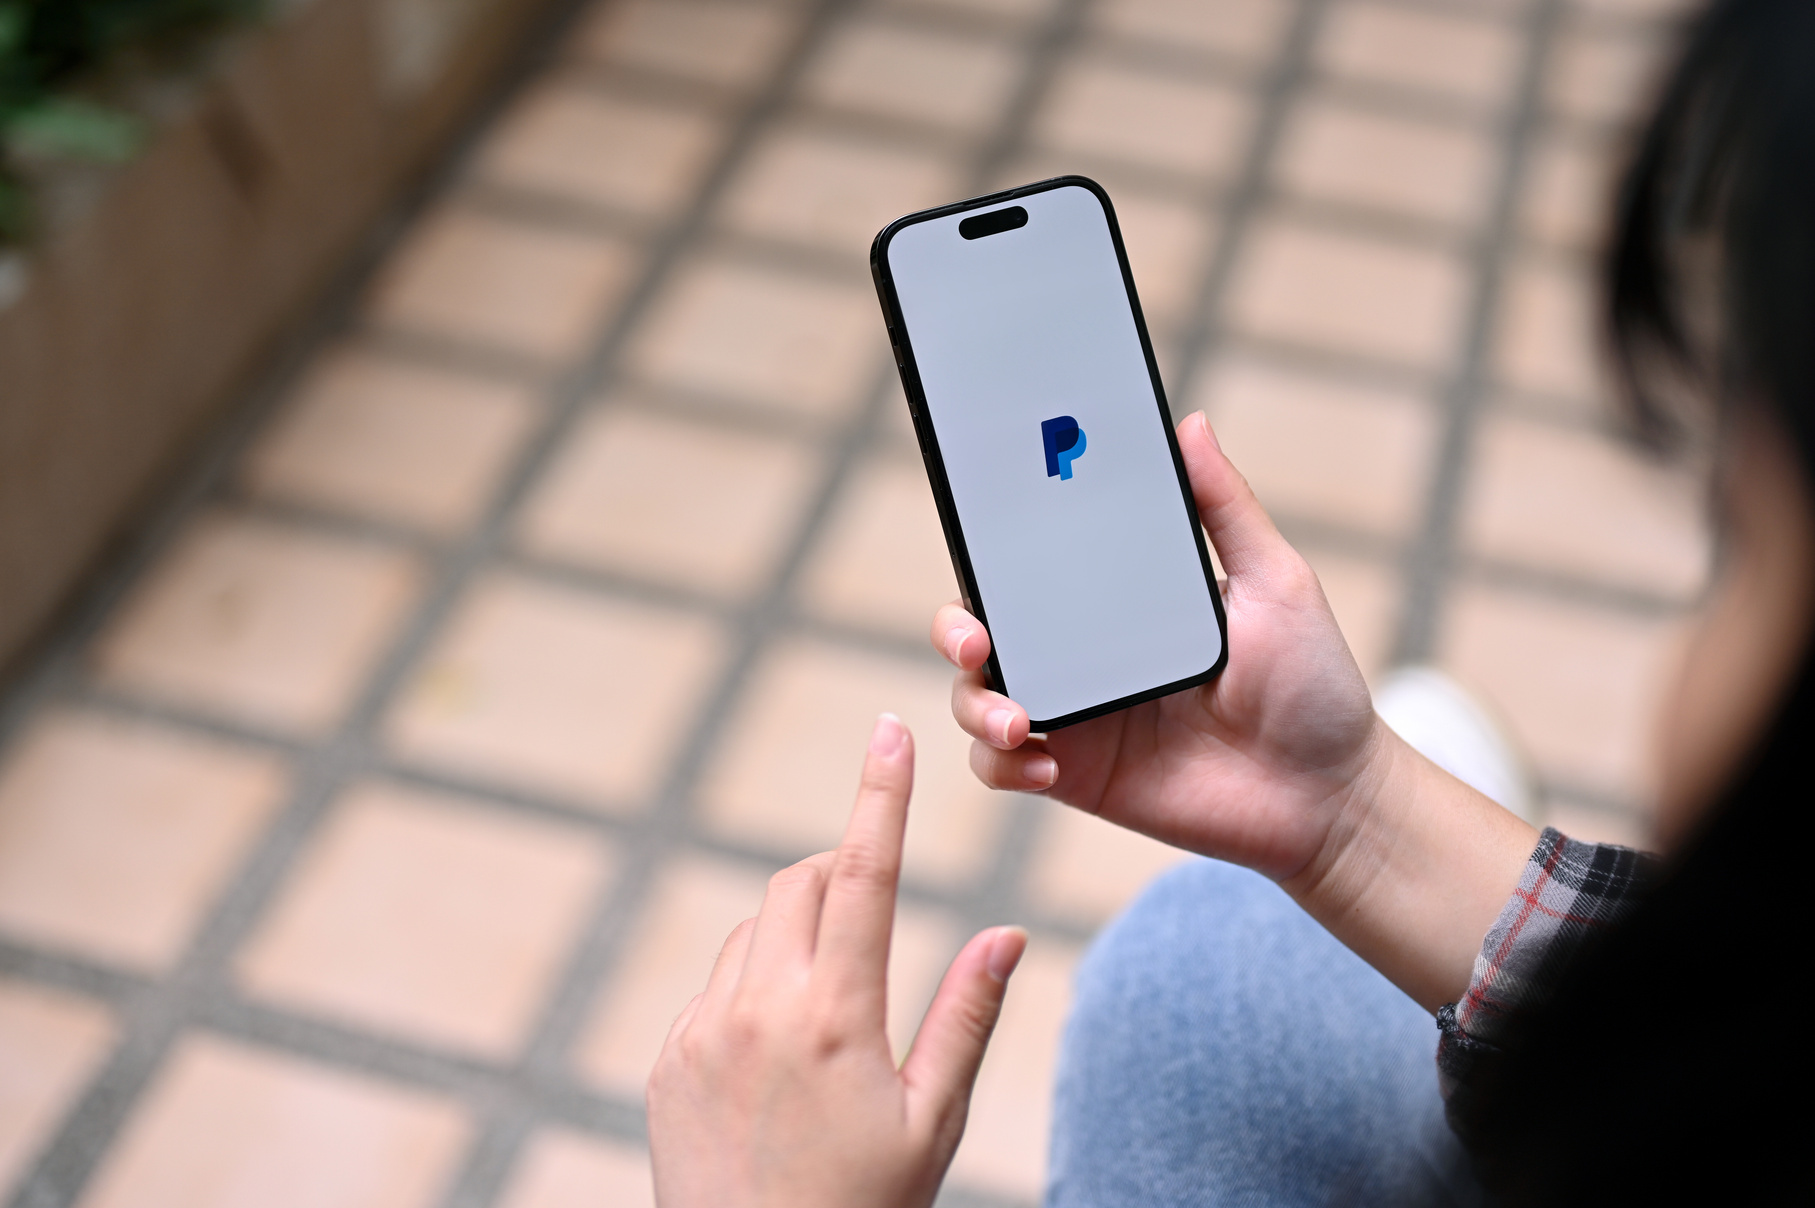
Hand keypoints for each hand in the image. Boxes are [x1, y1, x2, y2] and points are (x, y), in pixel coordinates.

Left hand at [646, 713, 1028, 1207]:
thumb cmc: (861, 1207)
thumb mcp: (932, 1120)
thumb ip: (968, 1017)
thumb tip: (1008, 933)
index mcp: (835, 1018)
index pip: (864, 873)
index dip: (881, 793)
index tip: (889, 729)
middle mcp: (758, 1009)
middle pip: (799, 884)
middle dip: (840, 872)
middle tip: (874, 910)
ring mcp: (702, 1030)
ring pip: (754, 931)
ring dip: (797, 933)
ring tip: (833, 1013)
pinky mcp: (668, 1056)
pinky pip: (716, 986)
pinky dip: (754, 987)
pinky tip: (781, 1057)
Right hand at [937, 410, 1378, 881]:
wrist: (1330, 794)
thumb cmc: (1313, 687)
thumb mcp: (1274, 583)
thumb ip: (1225, 507)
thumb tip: (1188, 425)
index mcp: (1119, 602)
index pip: (1034, 566)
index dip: (992, 550)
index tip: (977, 529)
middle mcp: (1084, 654)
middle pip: (984, 629)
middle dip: (955, 629)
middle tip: (974, 640)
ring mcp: (1077, 716)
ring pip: (977, 699)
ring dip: (974, 703)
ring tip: (1016, 719)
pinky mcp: (1077, 775)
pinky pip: (1003, 768)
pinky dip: (1003, 764)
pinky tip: (1045, 760)